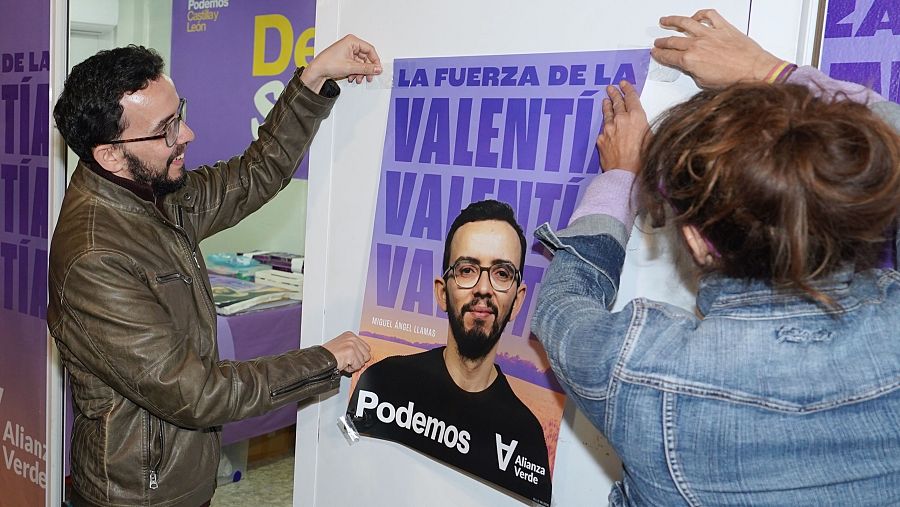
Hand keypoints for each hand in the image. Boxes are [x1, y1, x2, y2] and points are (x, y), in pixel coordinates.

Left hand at [302, 34, 382, 91]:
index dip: (375, 60)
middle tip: (369, 77)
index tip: (377, 69)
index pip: (370, 49)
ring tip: (357, 78)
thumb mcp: (351, 67)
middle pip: (365, 57)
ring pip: (360, 63)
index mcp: (352, 41)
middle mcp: (350, 45)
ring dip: (360, 72)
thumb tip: (377, 68)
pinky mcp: (345, 58)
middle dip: (366, 69)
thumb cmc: (327, 63)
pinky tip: (352, 77)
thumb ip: (366, 68)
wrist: (317, 71)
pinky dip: (355, 72)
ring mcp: (347, 52)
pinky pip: (355, 65)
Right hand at [322, 331, 371, 372]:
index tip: (350, 357)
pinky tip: (343, 364)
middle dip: (357, 360)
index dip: (359, 356)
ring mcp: (352, 345)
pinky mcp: (351, 353)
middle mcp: (352, 338)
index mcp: (350, 335)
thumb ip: (354, 348)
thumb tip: (365, 356)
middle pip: (367, 355)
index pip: (366, 348)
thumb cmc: (329, 355)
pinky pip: (357, 366)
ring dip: (353, 365)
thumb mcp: (343, 346)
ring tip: (343, 361)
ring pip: (362, 361)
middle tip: (346, 360)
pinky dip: (350, 368)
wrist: (321, 360)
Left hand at [597, 81, 647, 173]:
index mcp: (636, 117)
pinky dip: (605, 126)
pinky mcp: (602, 138)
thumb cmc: (642, 159)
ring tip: (606, 100)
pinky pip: (603, 129)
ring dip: (607, 106)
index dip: (627, 89)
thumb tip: (641, 127)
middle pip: (617, 103)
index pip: (631, 98)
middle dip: (615, 94)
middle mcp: (621, 120)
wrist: (625, 173)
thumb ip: (644, 128)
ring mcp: (609, 129)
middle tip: (612, 88)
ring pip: (608, 113)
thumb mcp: (651, 138)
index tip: (624, 84)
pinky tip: (606, 126)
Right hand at [652, 9, 782, 88]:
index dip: (659, 55)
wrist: (755, 71)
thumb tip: (690, 67)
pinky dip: (700, 14)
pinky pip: (709, 15)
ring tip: (665, 21)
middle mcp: (697, 45)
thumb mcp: (705, 83)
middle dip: (662, 42)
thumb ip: (694, 72)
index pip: (669, 56)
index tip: (655, 53)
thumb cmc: (734, 80)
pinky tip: (695, 16)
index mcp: (690, 60)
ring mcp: (710, 34)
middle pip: (673, 41)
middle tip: (658, 42)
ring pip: (685, 23)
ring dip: (672, 21)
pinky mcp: (723, 27)